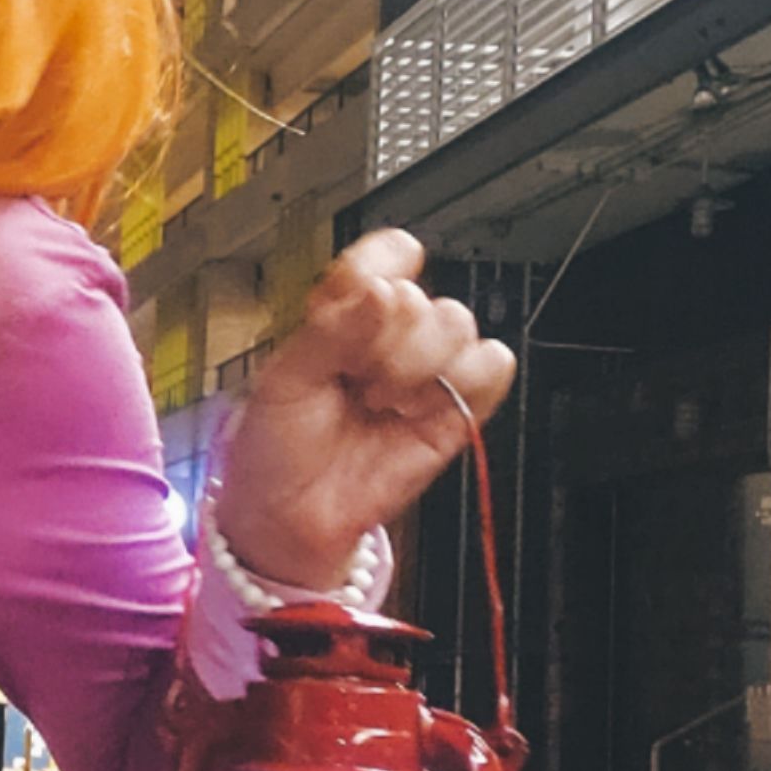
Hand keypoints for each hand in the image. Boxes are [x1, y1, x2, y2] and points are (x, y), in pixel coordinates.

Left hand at [211, 230, 513, 591]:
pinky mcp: (458, 408)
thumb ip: (333, 328)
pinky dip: (461, 382)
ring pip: (459, 323)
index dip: (380, 267)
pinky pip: (493, 365)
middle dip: (388, 340)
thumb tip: (383, 290)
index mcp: (347, 311)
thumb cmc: (277, 445)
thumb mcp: (284, 377)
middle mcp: (391, 335)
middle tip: (355, 379)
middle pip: (423, 296)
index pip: (386, 255)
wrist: (292, 515)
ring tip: (382, 400)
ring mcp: (426, 370)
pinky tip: (418, 409)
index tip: (360, 300)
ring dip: (418, 364)